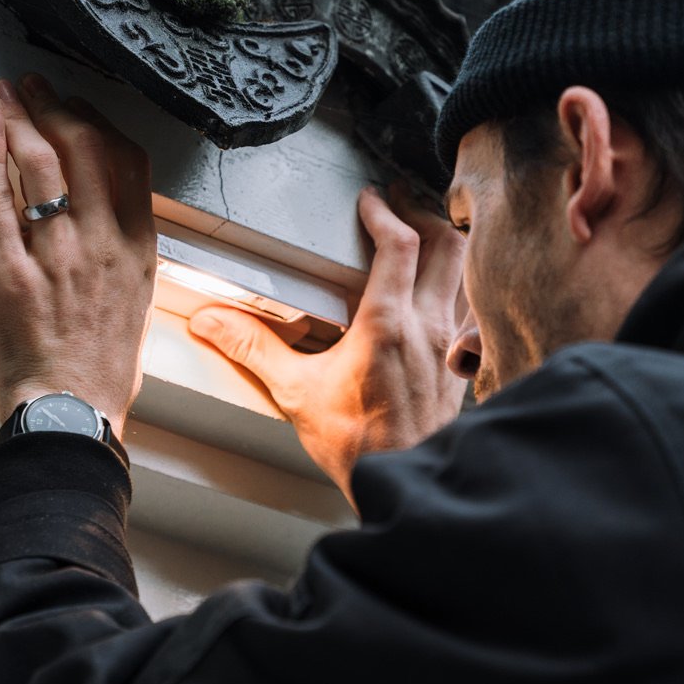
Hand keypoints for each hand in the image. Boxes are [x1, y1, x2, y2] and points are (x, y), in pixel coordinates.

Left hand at [0, 74, 156, 433]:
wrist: (72, 413)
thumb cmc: (100, 370)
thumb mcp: (135, 301)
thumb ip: (123, 253)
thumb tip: (107, 218)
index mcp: (136, 248)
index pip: (129, 161)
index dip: (98, 123)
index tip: (76, 109)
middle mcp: (102, 243)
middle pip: (86, 148)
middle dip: (55, 107)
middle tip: (32, 87)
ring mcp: (57, 255)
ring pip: (40, 164)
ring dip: (18, 117)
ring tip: (1, 94)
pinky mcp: (11, 271)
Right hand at [189, 185, 465, 497]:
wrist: (405, 482)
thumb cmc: (358, 445)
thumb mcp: (296, 393)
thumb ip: (254, 350)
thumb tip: (213, 322)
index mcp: (387, 323)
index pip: (399, 244)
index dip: (384, 212)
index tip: (368, 201)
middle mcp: (427, 325)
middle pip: (446, 243)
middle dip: (423, 214)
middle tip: (400, 204)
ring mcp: (449, 344)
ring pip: (464, 272)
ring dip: (446, 245)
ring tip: (421, 234)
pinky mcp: (460, 364)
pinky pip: (470, 307)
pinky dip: (458, 285)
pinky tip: (440, 290)